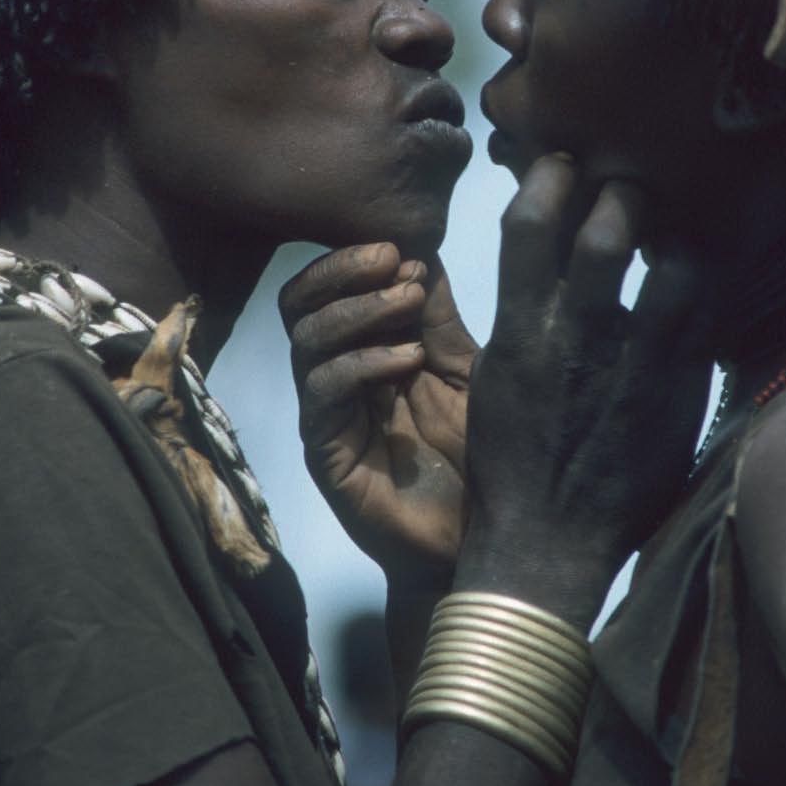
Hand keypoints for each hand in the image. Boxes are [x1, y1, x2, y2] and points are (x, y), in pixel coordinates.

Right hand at [279, 244, 478, 582]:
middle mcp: (335, 378)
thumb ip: (438, 317)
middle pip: (297, 305)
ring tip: (409, 300)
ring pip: (305, 341)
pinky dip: (363, 362)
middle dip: (339, 272)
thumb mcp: (465, 369)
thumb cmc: (480, 453)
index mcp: (362, 349)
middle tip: (391, 260)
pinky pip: (322, 394)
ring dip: (357, 310)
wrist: (487, 537)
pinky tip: (409, 359)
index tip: (404, 249)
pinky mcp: (327, 455)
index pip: (326, 286)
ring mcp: (327, 417)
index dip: (352, 259)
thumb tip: (421, 248)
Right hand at [458, 154, 713, 623]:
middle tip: (631, 187)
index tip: (563, 162)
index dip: (550, 176)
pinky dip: (705, 284)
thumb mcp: (491, 376)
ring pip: (672, 265)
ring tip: (672, 230)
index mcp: (519, 328)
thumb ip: (515, 314)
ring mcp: (632, 365)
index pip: (530, 222)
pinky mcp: (676, 393)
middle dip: (622, 191)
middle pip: (606, 229)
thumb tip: (533, 258)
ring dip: (676, 235)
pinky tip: (698, 277)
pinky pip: (706, 316)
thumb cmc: (508, 459)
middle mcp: (575, 336)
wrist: (544, 543)